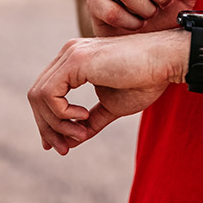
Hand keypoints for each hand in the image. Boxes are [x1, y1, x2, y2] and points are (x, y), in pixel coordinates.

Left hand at [28, 30, 186, 154]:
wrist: (165, 62)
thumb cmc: (145, 80)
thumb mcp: (112, 107)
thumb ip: (90, 121)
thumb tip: (70, 142)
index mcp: (74, 61)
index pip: (45, 93)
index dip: (47, 122)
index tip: (59, 145)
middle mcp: (67, 54)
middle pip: (36, 96)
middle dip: (47, 127)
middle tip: (64, 149)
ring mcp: (70, 54)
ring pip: (38, 96)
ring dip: (56, 124)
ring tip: (81, 134)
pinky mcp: (76, 60)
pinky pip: (49, 94)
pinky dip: (61, 113)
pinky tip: (84, 116)